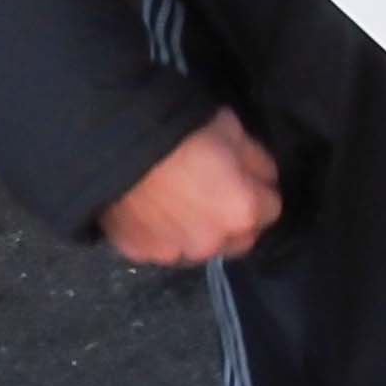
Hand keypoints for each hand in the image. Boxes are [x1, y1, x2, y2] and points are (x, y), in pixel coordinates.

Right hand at [99, 110, 280, 266]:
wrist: (114, 145)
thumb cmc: (181, 132)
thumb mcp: (233, 130)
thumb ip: (256, 161)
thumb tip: (263, 178)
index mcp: (244, 212)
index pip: (271, 209)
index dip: (258, 190)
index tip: (243, 177)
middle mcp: (213, 243)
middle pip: (239, 238)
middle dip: (234, 220)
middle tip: (213, 192)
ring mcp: (175, 253)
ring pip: (200, 248)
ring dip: (198, 232)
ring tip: (179, 202)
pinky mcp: (141, 254)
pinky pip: (162, 248)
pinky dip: (161, 235)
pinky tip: (151, 210)